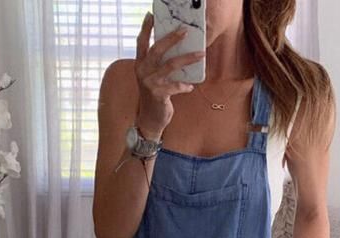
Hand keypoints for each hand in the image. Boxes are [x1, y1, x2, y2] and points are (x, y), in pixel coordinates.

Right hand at [134, 13, 205, 137]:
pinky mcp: (158, 94)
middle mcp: (142, 71)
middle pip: (158, 50)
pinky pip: (176, 86)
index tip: (151, 16)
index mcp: (140, 65)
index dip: (146, 29)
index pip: (141, 43)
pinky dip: (185, 86)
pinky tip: (191, 86)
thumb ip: (158, 67)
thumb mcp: (152, 79)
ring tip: (200, 54)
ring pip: (170, 65)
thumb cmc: (154, 97)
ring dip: (187, 59)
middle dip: (172, 39)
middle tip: (184, 30)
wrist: (150, 119)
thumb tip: (177, 53)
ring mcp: (150, 83)